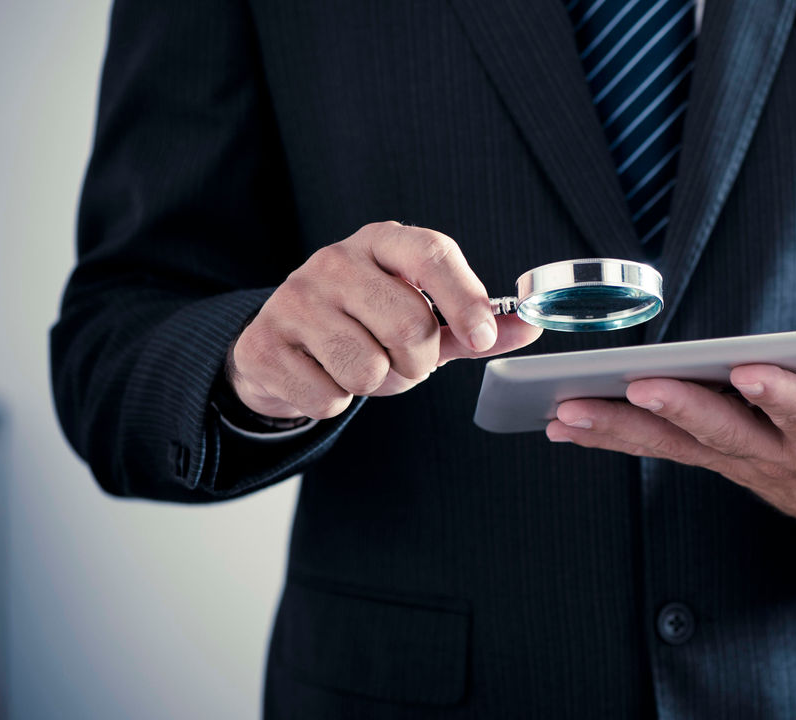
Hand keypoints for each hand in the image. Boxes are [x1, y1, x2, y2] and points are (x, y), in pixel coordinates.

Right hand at [229, 221, 541, 419]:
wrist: (280, 344)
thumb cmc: (364, 325)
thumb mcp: (423, 315)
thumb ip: (475, 324)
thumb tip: (531, 327)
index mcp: (380, 242)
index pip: (432, 253)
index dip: (466, 299)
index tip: (484, 338)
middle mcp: (333, 261)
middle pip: (409, 325)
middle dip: (418, 363)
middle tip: (404, 363)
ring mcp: (293, 300)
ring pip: (367, 368)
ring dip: (378, 386)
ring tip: (363, 368)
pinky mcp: (263, 344)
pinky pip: (327, 396)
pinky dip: (336, 402)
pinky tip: (324, 377)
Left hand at [546, 360, 795, 543]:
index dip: (784, 398)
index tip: (751, 372)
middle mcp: (784, 455)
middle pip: (731, 433)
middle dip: (685, 411)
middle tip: (640, 387)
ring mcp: (745, 462)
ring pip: (680, 446)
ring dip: (623, 430)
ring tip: (567, 411)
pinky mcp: (718, 461)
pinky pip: (659, 453)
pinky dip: (613, 439)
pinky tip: (563, 424)